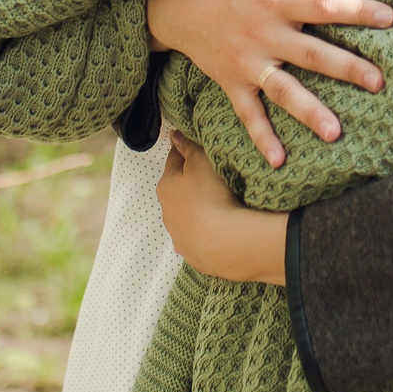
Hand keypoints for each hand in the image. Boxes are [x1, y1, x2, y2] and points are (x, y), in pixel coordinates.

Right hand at [145, 0, 390, 167]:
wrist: (168, 4)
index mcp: (275, 0)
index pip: (322, 4)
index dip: (355, 10)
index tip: (388, 17)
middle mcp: (265, 34)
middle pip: (311, 54)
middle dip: (346, 68)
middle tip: (378, 82)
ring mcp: (247, 62)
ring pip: (283, 90)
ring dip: (309, 112)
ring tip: (336, 132)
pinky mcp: (231, 82)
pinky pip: (247, 113)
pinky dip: (261, 137)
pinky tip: (279, 160)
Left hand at [157, 134, 286, 284]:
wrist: (227, 242)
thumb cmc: (212, 195)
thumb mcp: (202, 161)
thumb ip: (188, 146)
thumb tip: (174, 135)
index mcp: (165, 186)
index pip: (174, 161)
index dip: (187, 152)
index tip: (198, 148)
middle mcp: (166, 213)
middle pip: (179, 191)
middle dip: (191, 184)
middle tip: (213, 177)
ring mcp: (179, 237)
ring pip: (187, 217)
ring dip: (197, 211)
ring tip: (219, 206)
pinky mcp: (194, 255)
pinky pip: (198, 239)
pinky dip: (204, 233)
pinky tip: (215, 232)